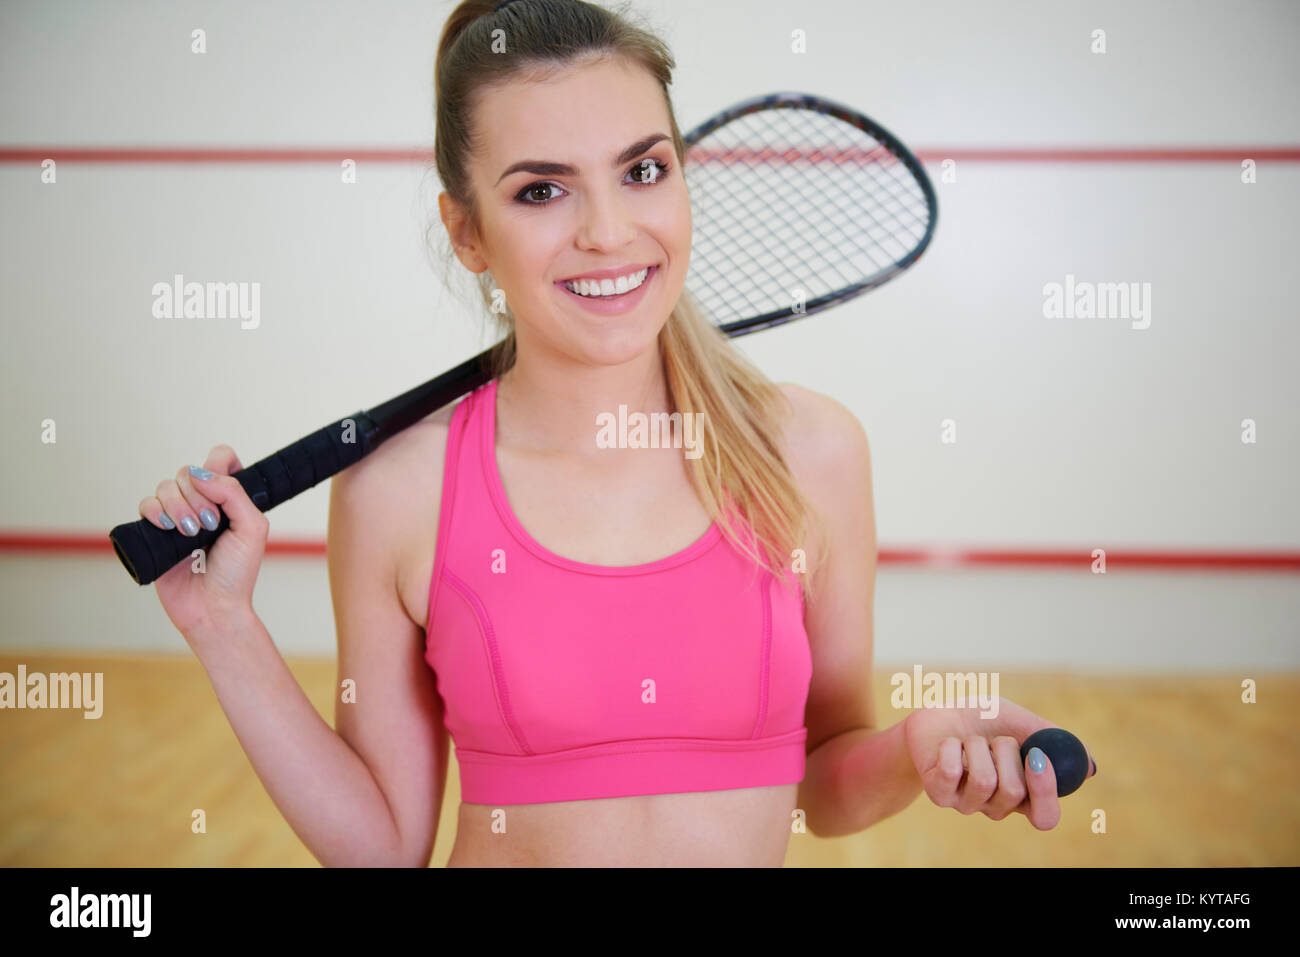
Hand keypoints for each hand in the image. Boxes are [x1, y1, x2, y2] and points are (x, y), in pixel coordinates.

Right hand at [136, 444, 268, 642]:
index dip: (219, 465)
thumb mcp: (252, 528)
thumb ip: (233, 493)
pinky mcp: (155, 531)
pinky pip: (146, 504)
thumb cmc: (237, 573)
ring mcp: (178, 516)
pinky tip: (167, 528)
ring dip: (177, 506)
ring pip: (166, 486)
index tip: (222, 489)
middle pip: (188, 472)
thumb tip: (200, 473)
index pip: (220, 459)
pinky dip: (154, 511)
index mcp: (228, 499)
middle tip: (209, 525)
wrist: (212, 607)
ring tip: (190, 534)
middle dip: (197, 497)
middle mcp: (202, 503)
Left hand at [902, 696, 1096, 829]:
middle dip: (1005, 751)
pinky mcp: (939, 794)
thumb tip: (1090, 768)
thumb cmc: (983, 720)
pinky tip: (949, 743)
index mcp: (1024, 795)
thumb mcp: (1021, 722)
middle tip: (995, 738)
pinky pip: (951, 772)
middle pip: (1014, 792)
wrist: (939, 713)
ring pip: (984, 780)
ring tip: (969, 739)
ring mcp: (966, 803)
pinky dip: (952, 746)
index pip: (1045, 817)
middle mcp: (997, 806)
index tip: (1038, 757)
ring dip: (978, 746)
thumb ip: (1052, 741)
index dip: (1045, 791)